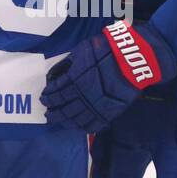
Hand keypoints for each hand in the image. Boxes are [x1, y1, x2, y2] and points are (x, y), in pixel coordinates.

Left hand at [41, 21, 174, 132]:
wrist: (133, 59)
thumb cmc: (107, 50)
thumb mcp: (82, 51)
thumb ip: (68, 64)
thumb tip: (58, 74)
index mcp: (74, 80)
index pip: (56, 92)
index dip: (48, 96)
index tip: (44, 97)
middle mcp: (82, 96)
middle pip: (63, 109)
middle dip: (53, 112)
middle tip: (47, 113)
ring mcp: (96, 106)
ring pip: (75, 119)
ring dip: (64, 121)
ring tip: (58, 121)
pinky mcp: (108, 113)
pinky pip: (92, 125)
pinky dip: (82, 127)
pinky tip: (77, 126)